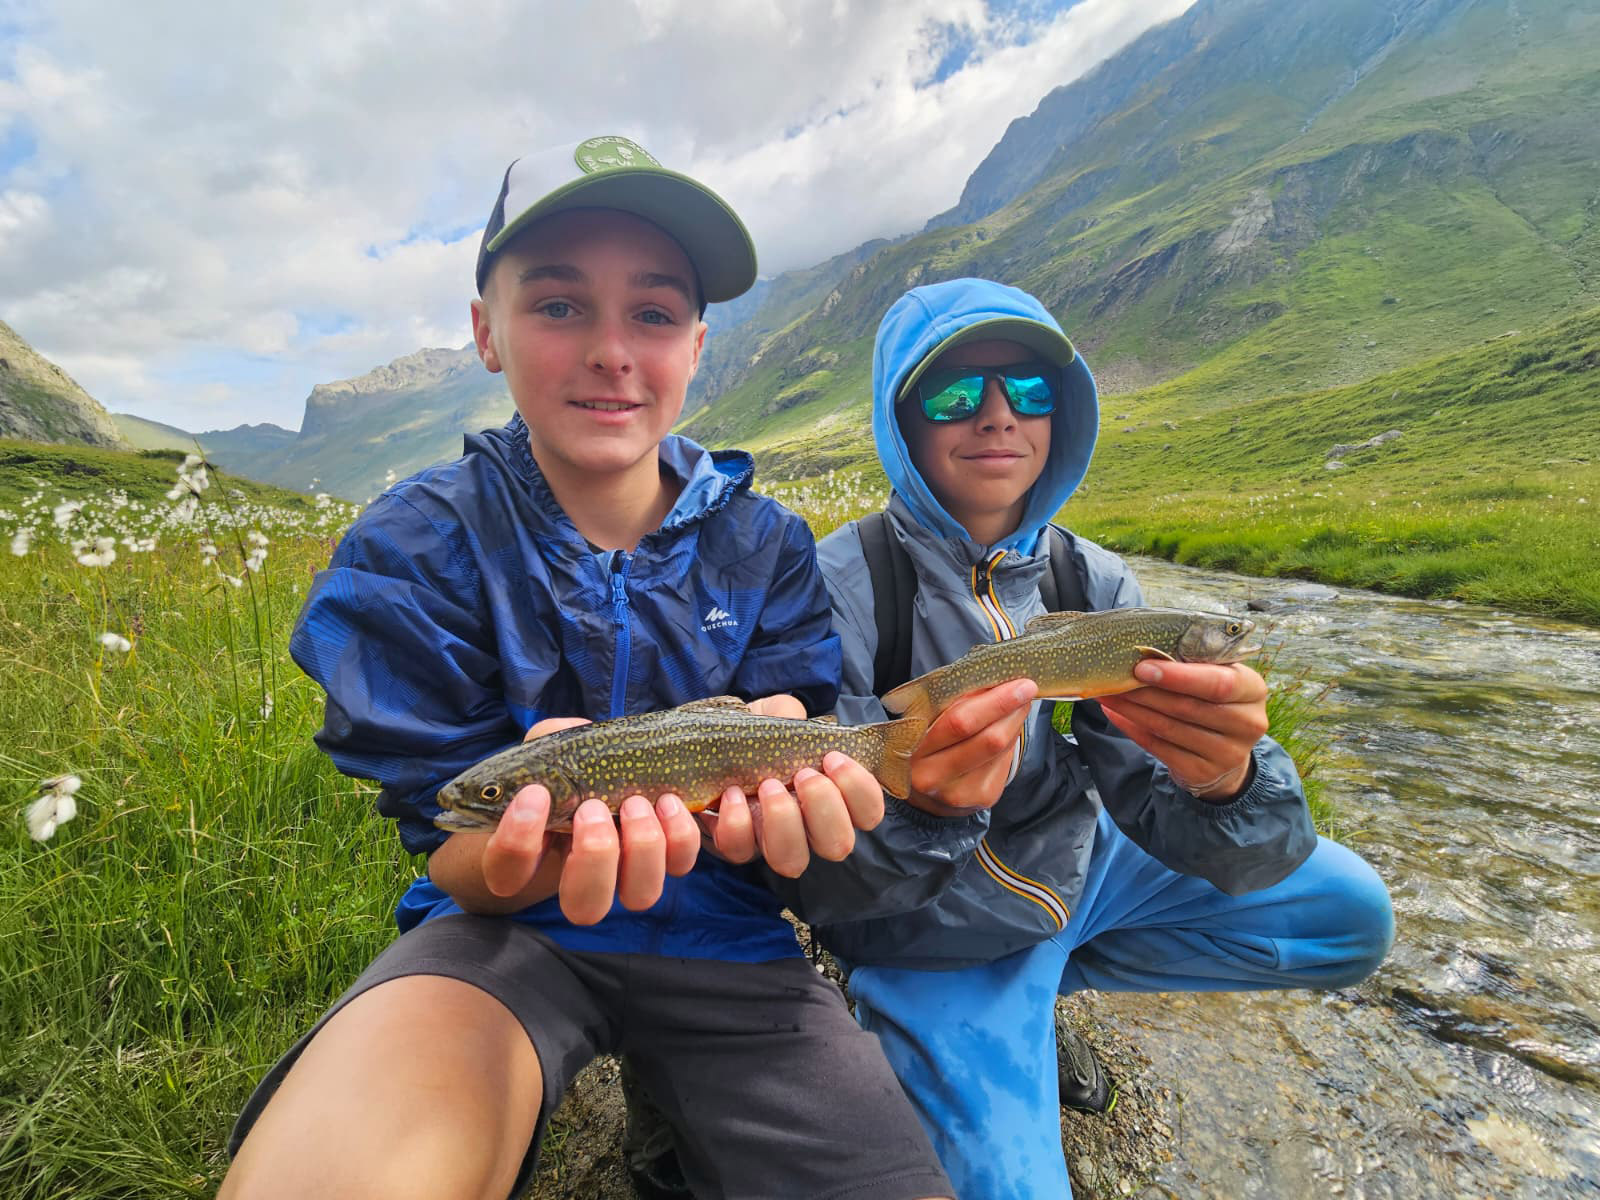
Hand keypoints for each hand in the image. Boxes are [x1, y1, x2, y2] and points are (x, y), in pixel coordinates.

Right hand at [432, 716, 700, 924]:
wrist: (622, 768)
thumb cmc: (573, 764)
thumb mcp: (552, 748)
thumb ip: (549, 741)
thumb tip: (570, 735)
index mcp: (535, 855)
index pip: (507, 876)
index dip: (516, 843)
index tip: (535, 793)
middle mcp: (581, 878)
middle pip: (584, 907)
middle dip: (593, 856)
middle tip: (592, 807)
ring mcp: (627, 874)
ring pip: (639, 896)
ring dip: (642, 846)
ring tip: (636, 802)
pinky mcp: (667, 858)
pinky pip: (681, 864)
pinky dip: (680, 834)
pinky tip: (671, 801)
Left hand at [697, 694, 885, 876]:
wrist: (706, 746)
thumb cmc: (752, 734)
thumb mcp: (774, 713)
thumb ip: (791, 713)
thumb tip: (795, 720)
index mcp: (832, 797)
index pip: (868, 812)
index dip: (859, 790)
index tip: (833, 758)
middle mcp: (809, 829)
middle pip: (839, 845)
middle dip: (824, 807)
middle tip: (802, 773)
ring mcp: (773, 843)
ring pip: (794, 861)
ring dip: (784, 821)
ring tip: (768, 785)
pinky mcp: (736, 847)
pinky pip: (741, 850)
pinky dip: (738, 822)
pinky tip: (730, 794)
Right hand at [900, 679, 1036, 817]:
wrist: (927, 795)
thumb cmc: (927, 746)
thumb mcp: (927, 721)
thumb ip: (955, 703)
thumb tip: (996, 680)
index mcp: (913, 749)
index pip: (959, 723)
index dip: (993, 702)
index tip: (1016, 682)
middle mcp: (933, 776)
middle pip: (988, 739)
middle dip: (1011, 709)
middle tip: (1027, 688)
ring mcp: (960, 792)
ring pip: (1001, 750)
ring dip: (1015, 722)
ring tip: (1018, 704)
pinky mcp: (982, 798)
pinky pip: (1005, 762)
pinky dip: (1010, 740)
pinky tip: (1006, 729)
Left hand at [1096, 660, 1267, 801]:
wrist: (1226, 754)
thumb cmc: (1216, 703)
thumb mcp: (1218, 679)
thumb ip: (1194, 666)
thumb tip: (1143, 652)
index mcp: (1253, 690)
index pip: (1219, 683)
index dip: (1180, 677)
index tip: (1143, 667)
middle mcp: (1247, 723)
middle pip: (1187, 706)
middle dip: (1146, 691)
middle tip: (1114, 676)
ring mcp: (1227, 753)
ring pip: (1168, 727)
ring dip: (1133, 709)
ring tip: (1108, 693)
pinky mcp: (1203, 772)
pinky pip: (1159, 747)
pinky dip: (1132, 729)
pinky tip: (1115, 714)